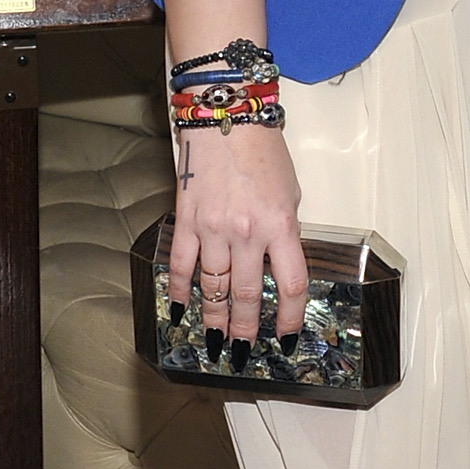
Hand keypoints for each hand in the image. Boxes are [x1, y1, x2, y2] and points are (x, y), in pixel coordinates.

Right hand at [168, 121, 309, 354]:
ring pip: (214, 287)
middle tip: (244, 351)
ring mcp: (214, 228)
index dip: (291, 319)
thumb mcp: (290, 194)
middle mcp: (247, 232)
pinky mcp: (187, 220)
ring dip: (215, 318)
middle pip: (248, 294)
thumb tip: (276, 267)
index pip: (291, 285)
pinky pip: (182, 265)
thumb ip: (285, 233)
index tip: (287, 339)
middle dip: (247, 329)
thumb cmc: (263, 152)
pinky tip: (179, 311)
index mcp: (281, 226)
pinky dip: (179, 291)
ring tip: (216, 341)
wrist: (226, 117)